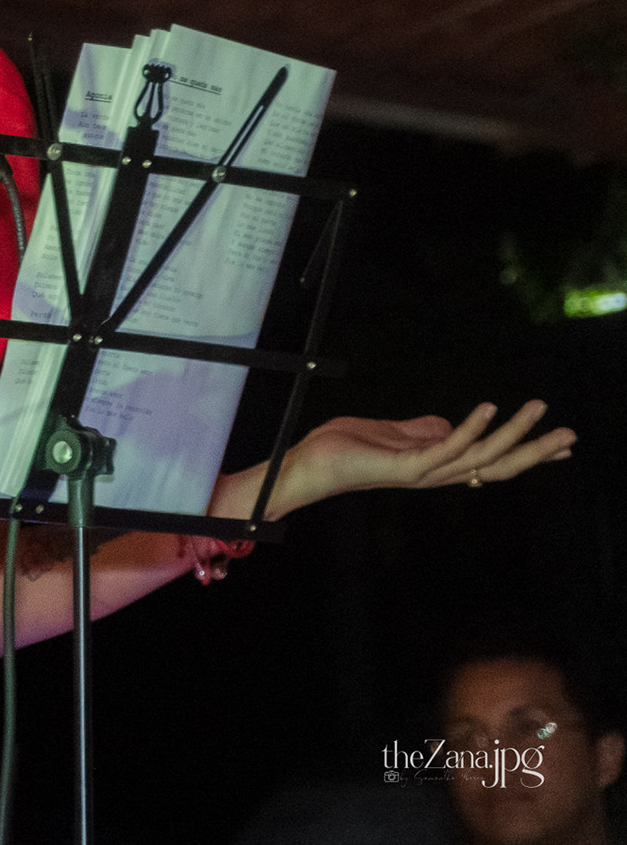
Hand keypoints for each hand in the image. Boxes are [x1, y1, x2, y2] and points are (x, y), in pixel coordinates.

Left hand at [269, 400, 573, 514]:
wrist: (310, 462)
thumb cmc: (347, 447)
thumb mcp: (394, 434)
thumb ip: (424, 431)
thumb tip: (450, 424)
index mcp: (438, 466)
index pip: (492, 462)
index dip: (527, 453)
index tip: (561, 445)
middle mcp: (437, 474)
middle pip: (497, 466)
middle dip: (535, 451)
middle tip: (570, 435)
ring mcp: (423, 472)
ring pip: (480, 457)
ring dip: (512, 432)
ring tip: (536, 408)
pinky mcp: (405, 466)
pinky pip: (445, 448)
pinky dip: (469, 428)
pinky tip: (488, 409)